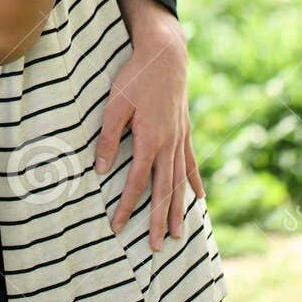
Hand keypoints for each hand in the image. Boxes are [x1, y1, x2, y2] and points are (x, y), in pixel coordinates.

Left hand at [93, 13, 204, 250]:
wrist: (165, 55)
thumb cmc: (135, 77)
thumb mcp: (115, 105)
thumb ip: (108, 138)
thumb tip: (101, 170)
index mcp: (150, 140)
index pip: (137, 183)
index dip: (127, 207)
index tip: (118, 227)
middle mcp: (169, 144)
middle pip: (164, 190)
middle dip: (159, 220)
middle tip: (156, 247)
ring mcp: (180, 139)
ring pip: (180, 181)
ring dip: (179, 209)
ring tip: (179, 234)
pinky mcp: (185, 131)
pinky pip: (191, 163)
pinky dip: (194, 181)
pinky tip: (200, 198)